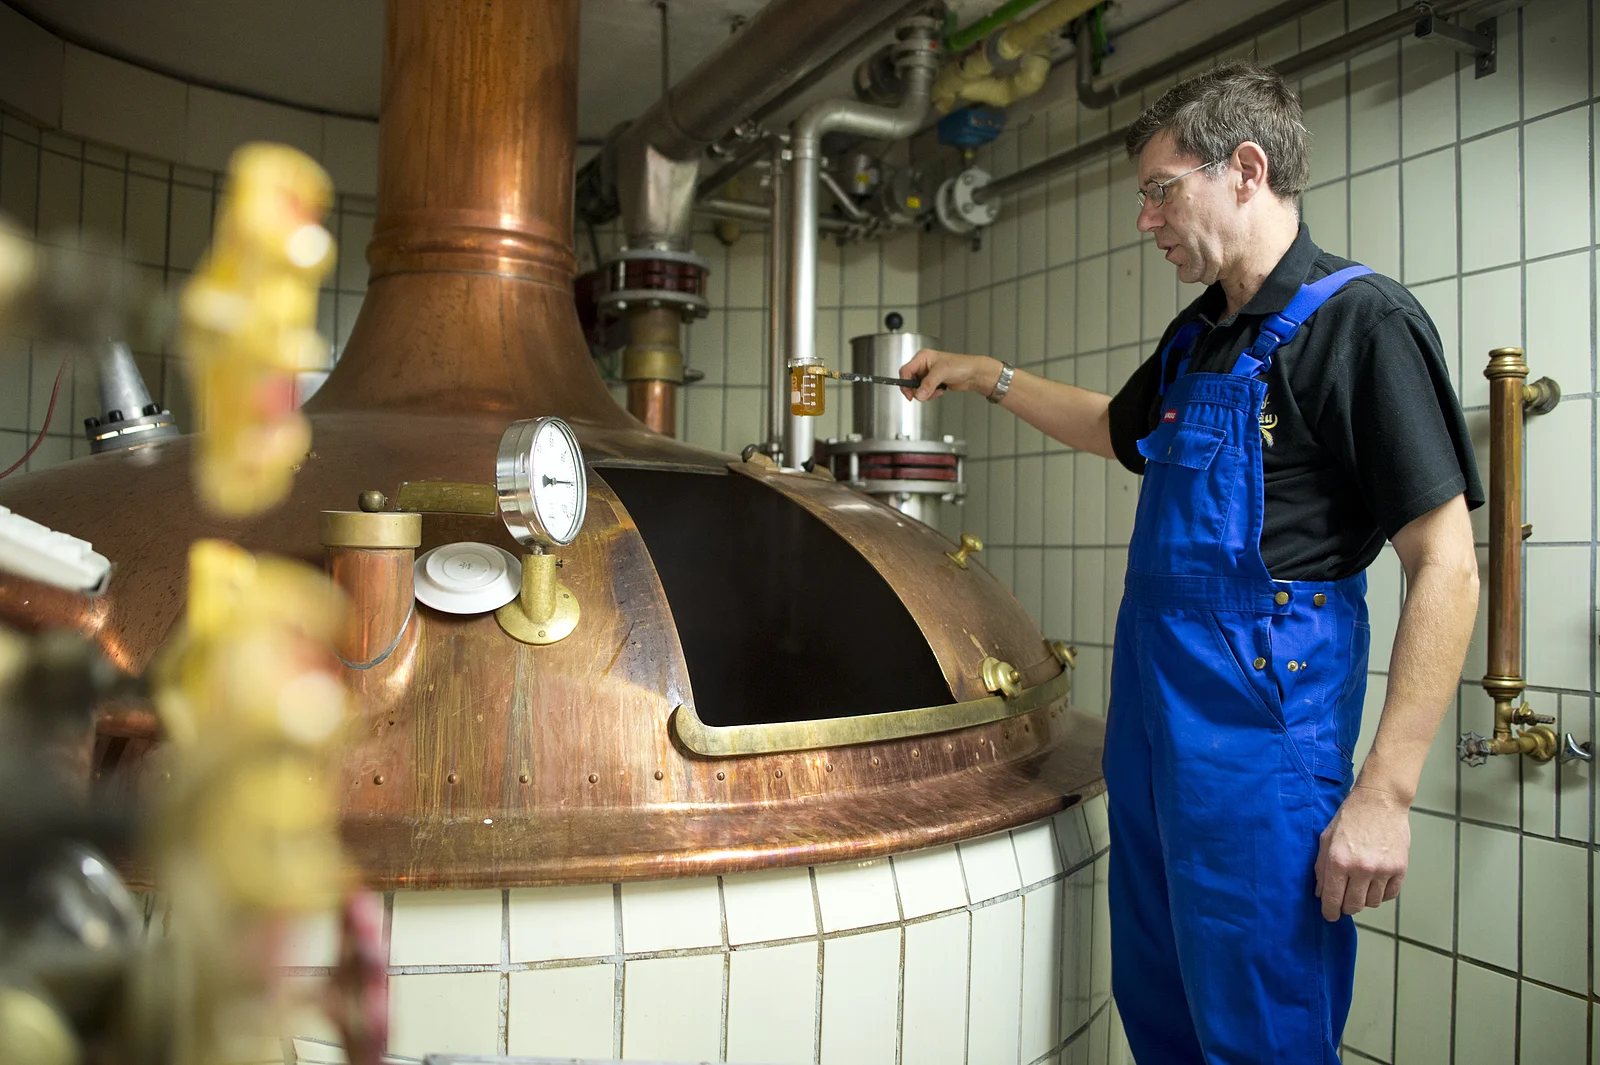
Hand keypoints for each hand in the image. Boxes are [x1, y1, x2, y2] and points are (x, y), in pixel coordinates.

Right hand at [897, 349, 1001, 400]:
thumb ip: (928, 384)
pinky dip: (931, 394)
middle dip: (918, 390)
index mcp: (922, 357)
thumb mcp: (941, 373)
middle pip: (910, 381)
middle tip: (925, 394)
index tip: (909, 394)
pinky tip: (940, 390)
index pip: (906, 371)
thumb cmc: (961, 365)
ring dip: (926, 393)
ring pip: (917, 388)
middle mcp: (923, 365)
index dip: (905, 383)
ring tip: (936, 390)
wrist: (973, 374)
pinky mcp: (933, 382)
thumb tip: (919, 394)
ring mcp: (928, 374)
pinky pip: (925, 392)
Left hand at [1314, 784, 1409, 920]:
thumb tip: (1320, 893)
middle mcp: (1361, 869)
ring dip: (1365, 899)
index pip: (1333, 900)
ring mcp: (1382, 870)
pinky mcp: (1400, 869)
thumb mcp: (1326, 839)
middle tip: (1345, 900)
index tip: (1330, 915)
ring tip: (1361, 885)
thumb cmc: (1350, 818)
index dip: (1330, 912)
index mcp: (1338, 861)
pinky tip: (1376, 881)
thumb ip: (1321, 868)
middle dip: (1347, 907)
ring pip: (1372, 903)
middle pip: (1354, 906)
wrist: (1379, 801)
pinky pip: (1390, 895)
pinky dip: (1382, 893)